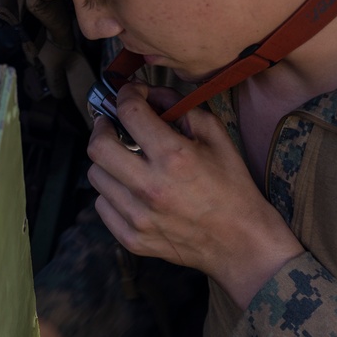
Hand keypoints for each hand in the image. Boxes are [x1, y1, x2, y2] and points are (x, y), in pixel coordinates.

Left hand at [86, 82, 303, 306]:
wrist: (240, 241)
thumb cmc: (232, 187)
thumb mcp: (218, 137)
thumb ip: (182, 108)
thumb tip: (151, 94)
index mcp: (174, 157)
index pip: (130, 113)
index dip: (126, 95)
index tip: (129, 95)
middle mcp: (151, 187)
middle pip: (98, 147)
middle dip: (103, 127)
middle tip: (112, 125)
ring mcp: (138, 217)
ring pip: (97, 176)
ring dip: (108, 162)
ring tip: (126, 160)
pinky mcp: (132, 238)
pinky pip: (103, 205)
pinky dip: (113, 192)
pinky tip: (131, 189)